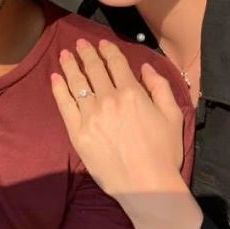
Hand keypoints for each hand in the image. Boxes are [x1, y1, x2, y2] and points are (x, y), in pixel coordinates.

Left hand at [51, 39, 203, 228]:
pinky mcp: (78, 133)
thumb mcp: (174, 115)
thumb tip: (145, 68)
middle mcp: (109, 99)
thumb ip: (160, 86)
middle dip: (86, 53)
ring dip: (70, 65)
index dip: (107, 50)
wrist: (146, 185)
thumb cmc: (164, 152)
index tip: (101, 43)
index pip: (116, 64)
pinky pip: (65, 105)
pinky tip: (56, 78)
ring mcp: (91, 116)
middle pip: (94, 69)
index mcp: (133, 93)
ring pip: (77, 83)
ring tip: (64, 54)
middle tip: (79, 43)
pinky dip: (59, 89)